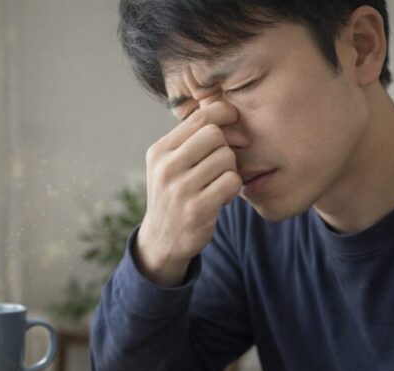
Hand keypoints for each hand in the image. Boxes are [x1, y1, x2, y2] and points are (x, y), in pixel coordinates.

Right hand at [137, 101, 242, 286]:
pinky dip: (233, 189)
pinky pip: (231, 182)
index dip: (225, 114)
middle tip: (224, 163)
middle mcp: (166, 167)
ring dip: (231, 170)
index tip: (234, 124)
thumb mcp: (169, 165)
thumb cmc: (175, 195)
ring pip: (226, 158)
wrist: (162, 241)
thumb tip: (226, 107)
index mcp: (159, 151)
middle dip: (227, 147)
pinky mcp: (197, 209)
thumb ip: (190, 139)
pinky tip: (222, 197)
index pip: (200, 117)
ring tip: (219, 183)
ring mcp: (180, 189)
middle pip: (215, 135)